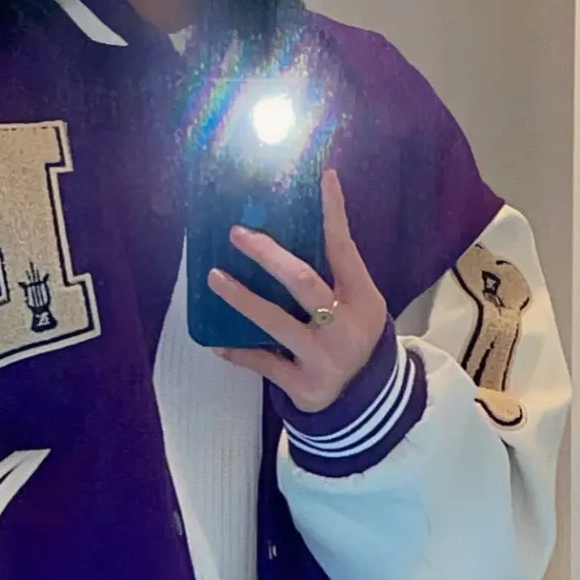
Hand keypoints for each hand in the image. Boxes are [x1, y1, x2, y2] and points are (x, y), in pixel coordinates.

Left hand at [208, 169, 387, 411]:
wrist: (365, 401)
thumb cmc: (354, 338)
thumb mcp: (361, 306)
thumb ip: (336, 276)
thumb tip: (293, 230)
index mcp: (362, 299)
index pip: (344, 248)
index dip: (333, 213)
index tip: (324, 178)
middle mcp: (343, 326)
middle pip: (302, 282)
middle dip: (268, 255)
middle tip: (238, 234)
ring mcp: (322, 357)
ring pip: (275, 322)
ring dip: (242, 298)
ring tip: (214, 277)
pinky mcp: (303, 385)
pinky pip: (264, 364)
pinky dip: (239, 353)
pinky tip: (216, 341)